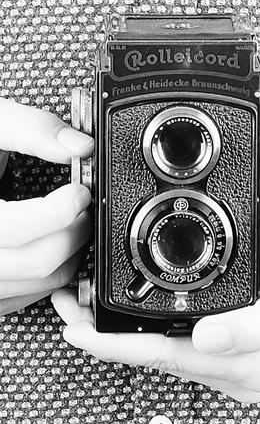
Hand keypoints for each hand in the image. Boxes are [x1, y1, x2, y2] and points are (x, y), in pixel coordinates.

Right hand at [0, 98, 93, 315]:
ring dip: (69, 250)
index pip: (14, 229)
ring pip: (41, 283)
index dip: (59, 210)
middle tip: (81, 201)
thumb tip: (80, 145)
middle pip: (38, 263)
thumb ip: (30, 129)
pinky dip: (51, 269)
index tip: (80, 189)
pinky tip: (49, 238)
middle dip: (73, 229)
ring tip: (68, 216)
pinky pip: (29, 294)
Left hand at [53, 233, 259, 402]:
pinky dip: (152, 332)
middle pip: (161, 358)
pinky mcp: (234, 355)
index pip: (172, 357)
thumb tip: (205, 339)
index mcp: (254, 365)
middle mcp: (241, 375)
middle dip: (112, 337)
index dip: (122, 343)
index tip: (81, 327)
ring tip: (89, 312)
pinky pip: (183, 348)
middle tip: (71, 309)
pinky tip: (134, 319)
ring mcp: (236, 368)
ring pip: (168, 354)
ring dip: (127, 335)